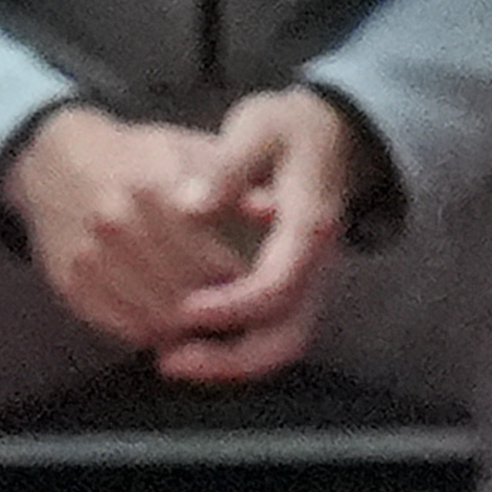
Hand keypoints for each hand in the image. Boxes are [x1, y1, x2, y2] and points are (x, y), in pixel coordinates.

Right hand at [0, 105, 255, 351]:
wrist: (57, 163)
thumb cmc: (138, 158)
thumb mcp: (191, 151)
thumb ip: (236, 183)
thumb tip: (273, 212)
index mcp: (153, 185)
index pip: (217, 259)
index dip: (243, 279)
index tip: (255, 280)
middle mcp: (117, 223)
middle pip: (190, 292)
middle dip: (219, 306)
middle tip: (235, 307)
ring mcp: (90, 258)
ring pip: (159, 318)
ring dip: (188, 326)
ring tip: (206, 314)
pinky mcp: (73, 286)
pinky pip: (127, 329)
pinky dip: (155, 331)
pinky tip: (170, 318)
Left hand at [159, 88, 357, 384]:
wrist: (327, 133)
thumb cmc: (286, 128)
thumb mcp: (259, 128)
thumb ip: (227, 167)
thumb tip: (188, 205)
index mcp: (310, 226)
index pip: (277, 285)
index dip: (231, 305)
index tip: (186, 308)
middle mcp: (317, 267)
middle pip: (283, 339)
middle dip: (226, 359)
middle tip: (168, 361)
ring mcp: (307, 285)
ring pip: (273, 348)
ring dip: (220, 363)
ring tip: (164, 358)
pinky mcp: (292, 294)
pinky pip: (264, 340)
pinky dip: (224, 352)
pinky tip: (176, 345)